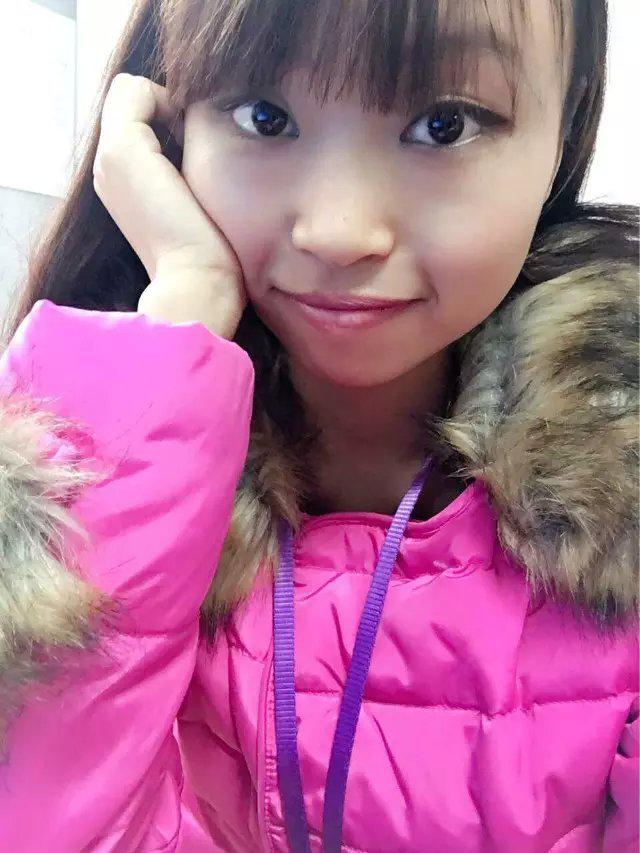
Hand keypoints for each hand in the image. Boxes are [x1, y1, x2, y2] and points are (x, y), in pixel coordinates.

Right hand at [93, 73, 245, 338]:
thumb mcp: (194, 205)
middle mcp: (108, 169)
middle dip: (172, 110)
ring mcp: (109, 158)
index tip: (202, 150)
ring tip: (199, 142)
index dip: (170, 121)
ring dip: (172, 104)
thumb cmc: (208, 254)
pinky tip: (195, 136)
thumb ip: (185, 172)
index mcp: (122, 185)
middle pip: (133, 103)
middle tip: (203, 144)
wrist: (197, 282)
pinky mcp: (122, 150)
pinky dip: (168, 99)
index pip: (137, 123)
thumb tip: (202, 141)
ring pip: (133, 93)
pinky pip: (136, 89)